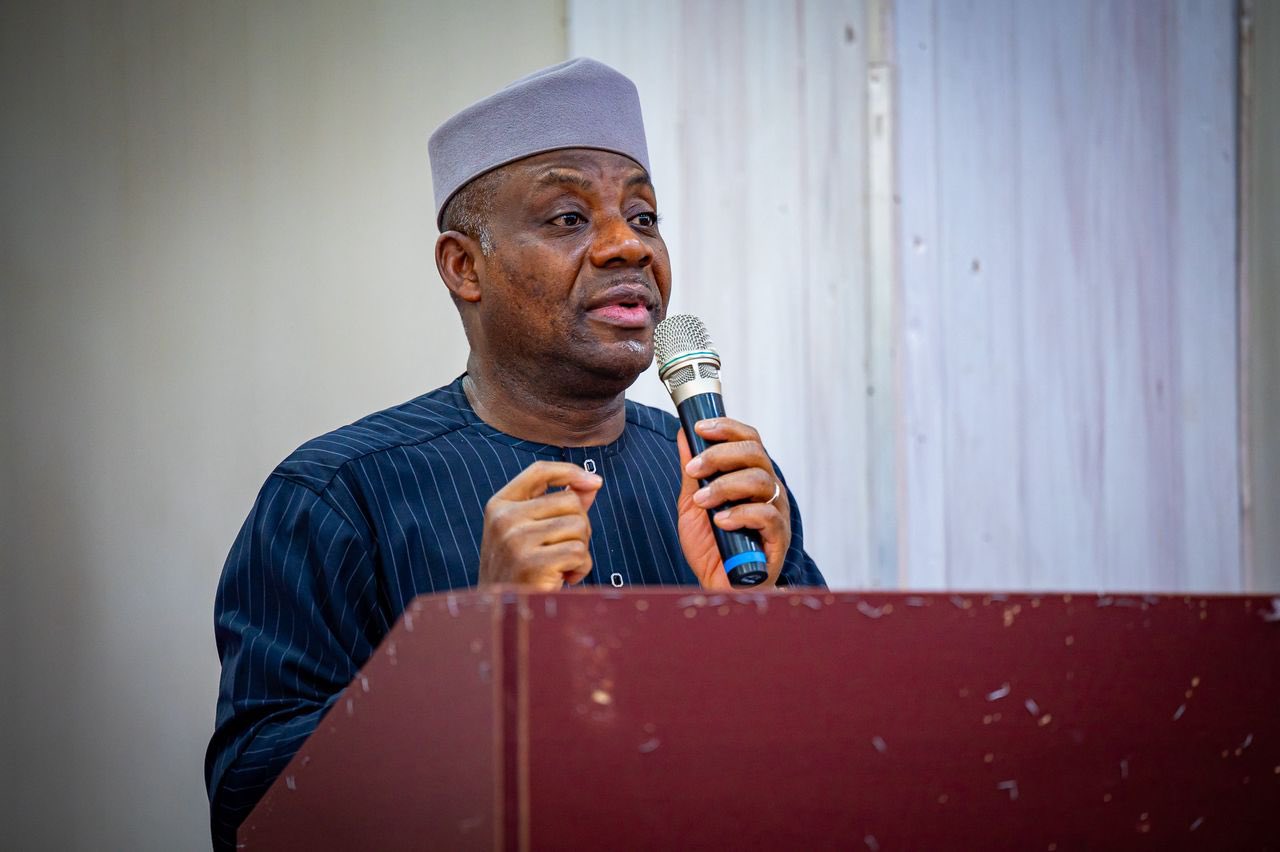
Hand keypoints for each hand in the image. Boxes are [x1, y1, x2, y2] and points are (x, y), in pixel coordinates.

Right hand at [477, 461, 602, 589]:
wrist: (500, 612)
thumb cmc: (520, 570)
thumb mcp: (532, 531)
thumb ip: (559, 505)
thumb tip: (592, 483)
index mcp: (499, 505)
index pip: (539, 471)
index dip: (570, 472)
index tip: (594, 482)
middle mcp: (504, 518)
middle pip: (569, 501)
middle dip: (579, 526)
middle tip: (565, 549)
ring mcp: (516, 540)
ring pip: (578, 526)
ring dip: (581, 549)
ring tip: (562, 566)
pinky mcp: (533, 563)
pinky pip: (579, 552)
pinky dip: (581, 567)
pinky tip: (564, 578)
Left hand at [676, 418, 790, 590]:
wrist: (717, 586)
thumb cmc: (711, 545)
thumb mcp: (692, 504)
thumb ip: (691, 472)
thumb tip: (683, 435)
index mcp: (750, 475)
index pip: (748, 439)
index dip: (727, 428)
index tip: (699, 428)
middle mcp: (768, 489)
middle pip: (755, 453)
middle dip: (720, 455)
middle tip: (694, 469)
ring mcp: (776, 511)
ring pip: (760, 480)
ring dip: (725, 486)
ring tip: (701, 502)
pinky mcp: (779, 537)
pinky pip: (766, 514)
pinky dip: (740, 514)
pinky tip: (720, 522)